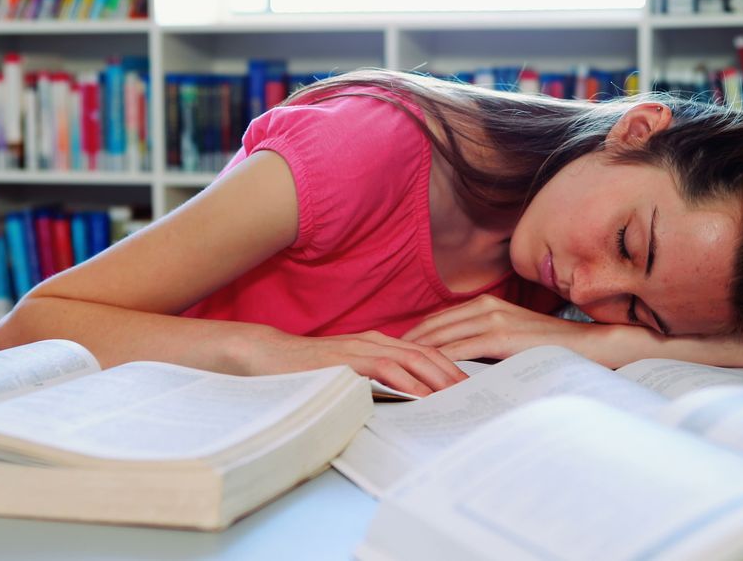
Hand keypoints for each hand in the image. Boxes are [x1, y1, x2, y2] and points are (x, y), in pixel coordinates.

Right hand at [255, 329, 466, 396]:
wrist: (266, 355)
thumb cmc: (306, 369)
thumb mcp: (346, 374)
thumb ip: (371, 381)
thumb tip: (398, 401)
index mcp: (378, 343)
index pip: (423, 353)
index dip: (449, 367)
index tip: (469, 386)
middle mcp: (375, 341)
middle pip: (427, 353)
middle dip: (454, 372)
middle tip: (475, 393)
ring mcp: (361, 347)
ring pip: (411, 358)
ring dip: (438, 377)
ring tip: (459, 396)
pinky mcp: (346, 359)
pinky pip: (384, 368)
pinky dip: (407, 382)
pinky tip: (423, 396)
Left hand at [402, 294, 601, 361]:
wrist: (590, 346)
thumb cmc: (552, 349)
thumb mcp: (513, 340)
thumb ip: (485, 344)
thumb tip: (457, 364)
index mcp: (485, 304)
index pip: (436, 321)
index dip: (411, 337)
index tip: (389, 353)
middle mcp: (483, 307)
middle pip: (430, 328)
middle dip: (402, 347)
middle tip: (378, 364)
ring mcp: (491, 319)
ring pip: (438, 339)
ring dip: (413, 357)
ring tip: (389, 373)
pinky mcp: (498, 336)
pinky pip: (457, 353)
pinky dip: (435, 367)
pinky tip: (419, 380)